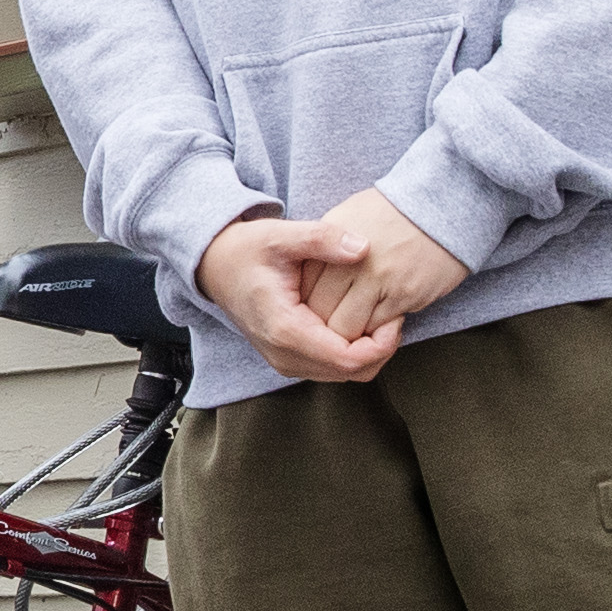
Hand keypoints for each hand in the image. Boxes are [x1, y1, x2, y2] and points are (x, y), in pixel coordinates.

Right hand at [197, 192, 467, 386]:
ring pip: (345, 375)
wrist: (215, 267)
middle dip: (382, 348)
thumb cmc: (247, 250)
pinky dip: (354, 352)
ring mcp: (286, 362)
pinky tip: (361, 322)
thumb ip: (323, 239)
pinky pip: (333, 368)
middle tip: (395, 314)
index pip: (348, 358)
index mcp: (286, 330)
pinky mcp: (290, 359)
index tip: (396, 314)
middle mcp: (285, 356)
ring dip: (370, 352)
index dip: (382, 343)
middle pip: (352, 373)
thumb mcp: (282, 235)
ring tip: (380, 316)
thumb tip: (363, 248)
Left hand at [305, 188, 467, 360]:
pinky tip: (378, 323)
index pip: (303, 286)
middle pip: (320, 312)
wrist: (442, 205)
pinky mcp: (403, 295)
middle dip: (322, 326)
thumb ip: (323, 247)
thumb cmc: (392, 212)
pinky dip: (374, 332)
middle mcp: (350, 262)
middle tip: (331, 327)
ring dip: (349, 334)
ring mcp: (377, 280)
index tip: (314, 308)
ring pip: (346, 328)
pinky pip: (377, 328)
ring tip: (355, 328)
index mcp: (332, 240)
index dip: (306, 304)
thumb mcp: (348, 215)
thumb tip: (304, 279)